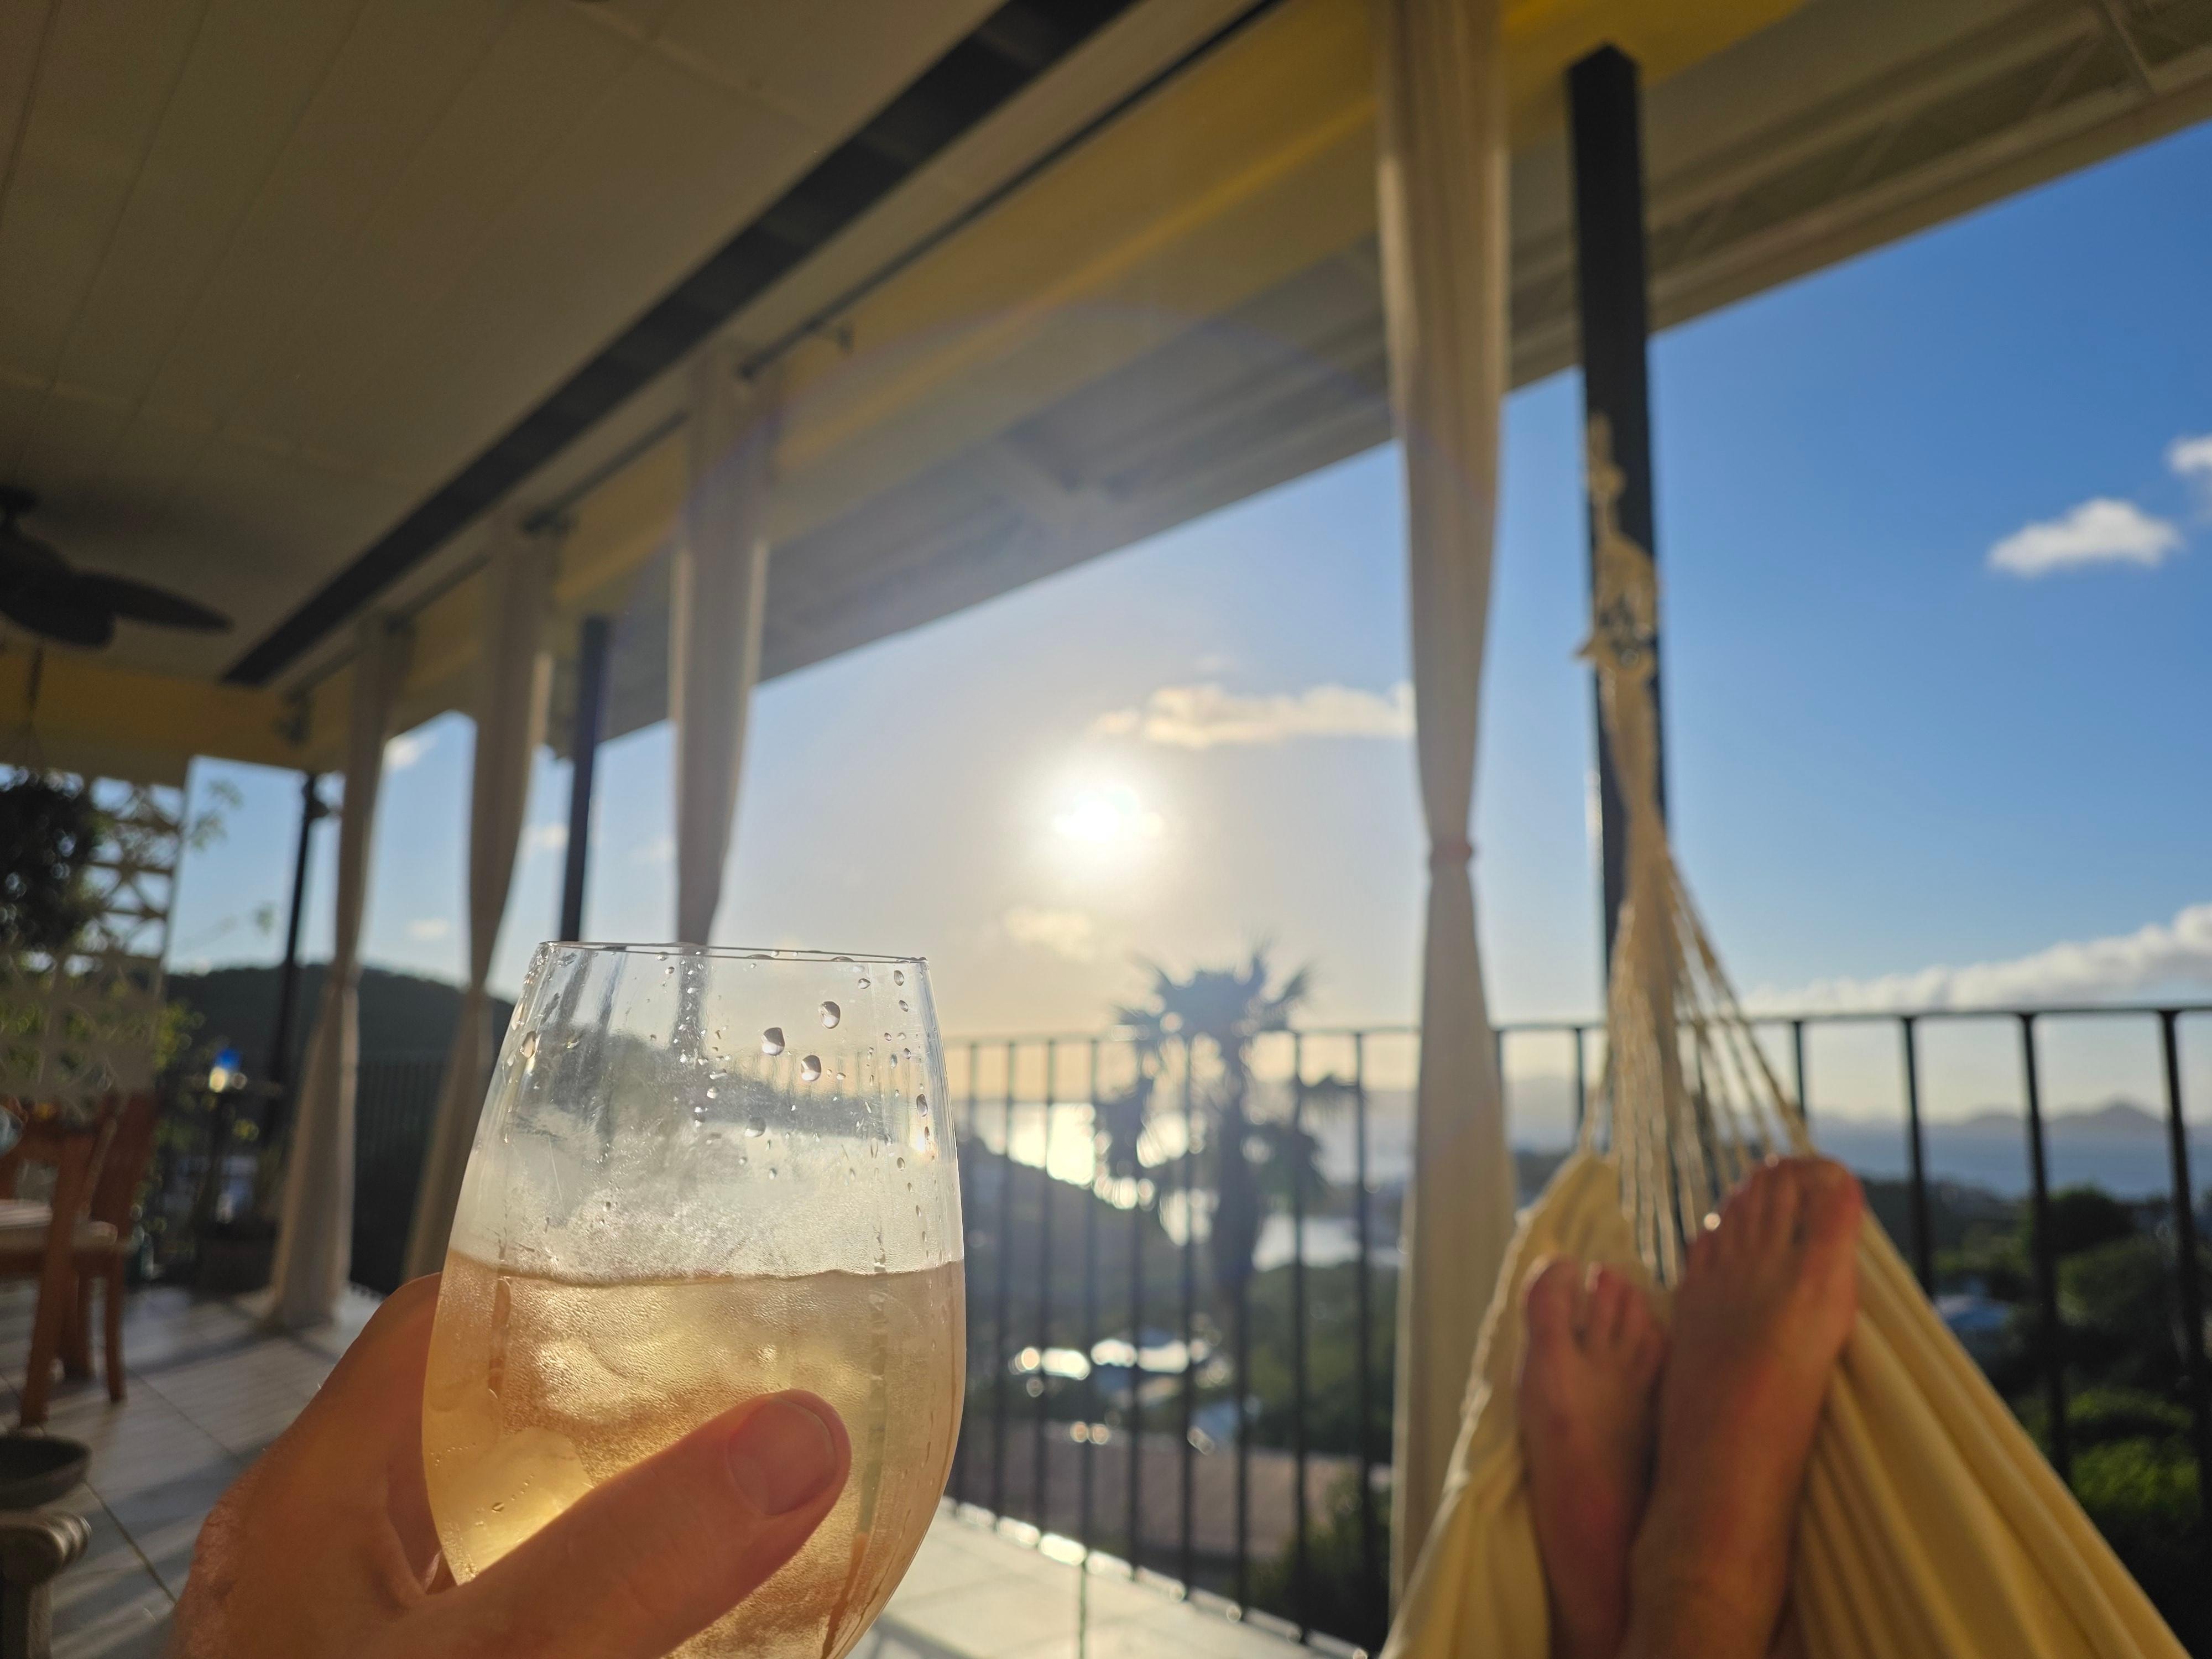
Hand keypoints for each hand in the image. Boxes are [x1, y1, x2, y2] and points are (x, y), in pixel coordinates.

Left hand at [169, 1276, 850, 1658]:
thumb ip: (634, 1562)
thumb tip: (801, 1437)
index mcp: (316, 1501)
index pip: (446, 1323)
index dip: (570, 1281)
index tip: (696, 1280)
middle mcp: (331, 1559)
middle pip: (490, 1427)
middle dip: (626, 1405)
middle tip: (754, 1393)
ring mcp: (367, 1640)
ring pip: (513, 1535)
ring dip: (623, 1515)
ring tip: (747, 1497)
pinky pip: (518, 1619)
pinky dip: (601, 1606)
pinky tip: (682, 1625)